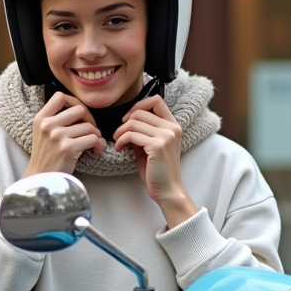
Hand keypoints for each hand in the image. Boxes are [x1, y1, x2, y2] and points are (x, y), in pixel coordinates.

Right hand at [22, 91, 106, 177]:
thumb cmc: (46, 156)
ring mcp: (57, 136)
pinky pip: (93, 139)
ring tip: (94, 145)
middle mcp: (48, 125)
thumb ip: (55, 119)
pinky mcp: (68, 148)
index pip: (60, 96)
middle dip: (90, 119)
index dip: (74, 102)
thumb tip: (81, 110)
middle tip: (90, 131)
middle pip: (80, 109)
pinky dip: (99, 145)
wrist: (41, 178)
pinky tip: (95, 152)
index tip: (79, 114)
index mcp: (41, 118)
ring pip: (89, 127)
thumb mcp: (42, 133)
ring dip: (97, 136)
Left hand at [113, 96, 197, 228]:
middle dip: (125, 122)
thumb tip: (127, 122)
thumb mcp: (151, 146)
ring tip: (118, 142)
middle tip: (119, 135)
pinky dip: (121, 140)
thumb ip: (143, 132)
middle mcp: (172, 128)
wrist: (167, 190)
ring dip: (120, 132)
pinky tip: (119, 148)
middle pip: (140, 111)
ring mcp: (166, 136)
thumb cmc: (158, 171)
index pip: (156, 100)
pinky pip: (132, 135)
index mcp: (173, 125)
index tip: (128, 119)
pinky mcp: (157, 146)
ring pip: (134, 122)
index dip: (138, 106)